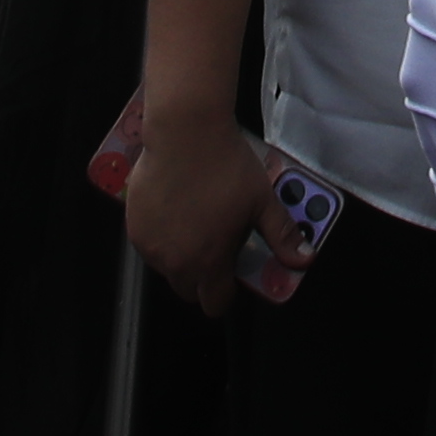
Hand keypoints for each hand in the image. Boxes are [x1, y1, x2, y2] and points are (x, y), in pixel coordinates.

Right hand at [122, 99, 273, 318]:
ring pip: (166, 267)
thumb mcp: (263, 201)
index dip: (226, 293)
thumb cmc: (224, 165)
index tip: (231, 276)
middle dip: (202, 277)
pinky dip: (161, 236)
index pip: (215, 303)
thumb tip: (302, 259)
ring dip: (180, 255)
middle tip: (215, 245)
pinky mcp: (134, 225)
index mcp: (209, 262)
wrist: (186, 132)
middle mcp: (175, 261)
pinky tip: (176, 208)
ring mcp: (151, 245)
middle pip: (188, 289)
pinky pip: (148, 245)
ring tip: (196, 220)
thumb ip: (282, 237)